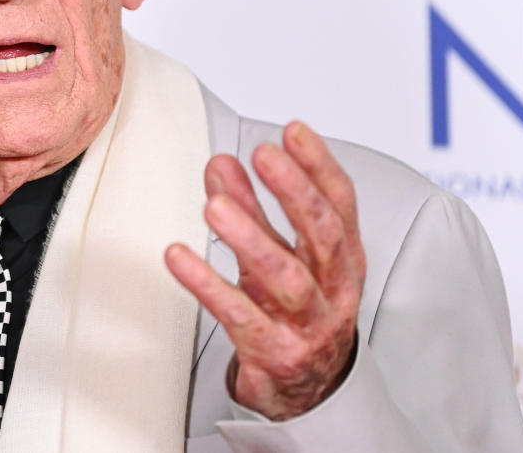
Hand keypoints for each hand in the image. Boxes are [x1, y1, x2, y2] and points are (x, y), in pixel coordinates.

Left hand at [164, 121, 365, 419]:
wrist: (307, 393)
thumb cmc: (295, 315)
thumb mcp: (277, 255)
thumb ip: (251, 208)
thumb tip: (222, 164)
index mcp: (342, 261)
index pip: (340, 205)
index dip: (319, 166)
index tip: (293, 131)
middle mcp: (332, 290)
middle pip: (322, 235)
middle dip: (295, 191)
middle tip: (264, 155)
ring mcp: (307, 325)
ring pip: (285, 277)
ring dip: (250, 236)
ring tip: (216, 206)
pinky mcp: (274, 353)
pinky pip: (240, 316)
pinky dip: (208, 285)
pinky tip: (180, 258)